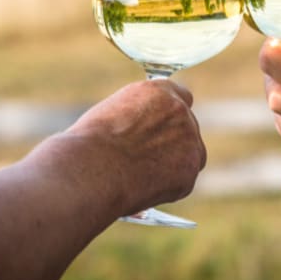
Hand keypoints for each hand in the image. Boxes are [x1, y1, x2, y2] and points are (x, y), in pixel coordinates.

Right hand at [67, 79, 205, 213]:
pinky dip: (169, 187)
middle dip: (172, 142)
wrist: (92, 169)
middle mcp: (180, 112)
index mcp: (159, 92)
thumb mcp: (112, 114)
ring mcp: (190, 141)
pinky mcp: (190, 171)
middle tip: (147, 159)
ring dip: (174, 164)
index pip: (181, 97)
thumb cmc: (90, 144)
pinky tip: (144, 188)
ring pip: (190, 154)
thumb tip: (143, 131)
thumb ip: (138, 117)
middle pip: (187, 128)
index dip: (170, 116)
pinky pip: (184, 180)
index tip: (162, 128)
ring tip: (141, 175)